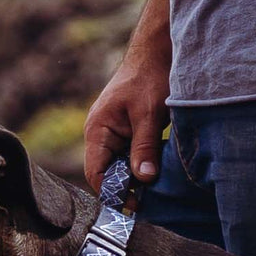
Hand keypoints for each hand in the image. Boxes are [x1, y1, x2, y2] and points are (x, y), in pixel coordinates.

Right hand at [84, 56, 169, 192]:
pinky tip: (159, 173)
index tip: (135, 205)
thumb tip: (143, 179)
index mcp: (97, 131)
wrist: (157, 50)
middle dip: (127, 188)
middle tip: (151, 201)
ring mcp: (114, 135)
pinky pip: (131, 158)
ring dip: (137, 179)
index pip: (96, 174)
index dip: (113, 193)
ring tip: (156, 190)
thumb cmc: (149, 76)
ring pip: (122, 168)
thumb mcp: (149, 115)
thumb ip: (144, 148)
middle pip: (109, 175)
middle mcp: (101, 136)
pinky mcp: (128, 134)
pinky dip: (143, 167)